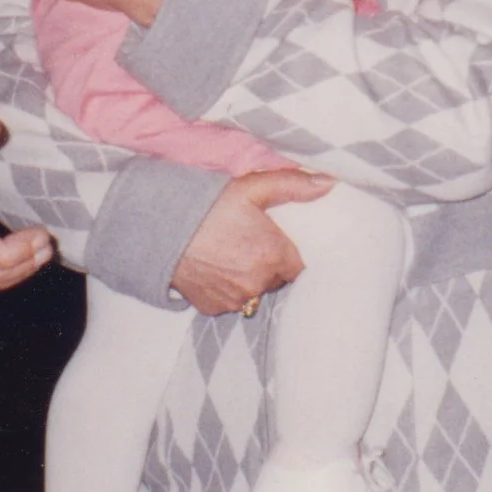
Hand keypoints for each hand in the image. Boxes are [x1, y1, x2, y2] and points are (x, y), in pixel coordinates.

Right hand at [167, 168, 333, 314]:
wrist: (161, 228)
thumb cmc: (208, 206)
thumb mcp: (252, 188)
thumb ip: (294, 185)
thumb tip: (329, 183)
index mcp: (273, 256)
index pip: (297, 267)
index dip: (287, 254)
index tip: (275, 242)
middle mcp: (258, 283)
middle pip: (276, 280)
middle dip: (268, 266)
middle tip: (249, 243)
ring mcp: (235, 299)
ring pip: (253, 293)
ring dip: (248, 279)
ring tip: (230, 255)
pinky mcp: (213, 308)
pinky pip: (230, 301)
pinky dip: (226, 289)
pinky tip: (215, 268)